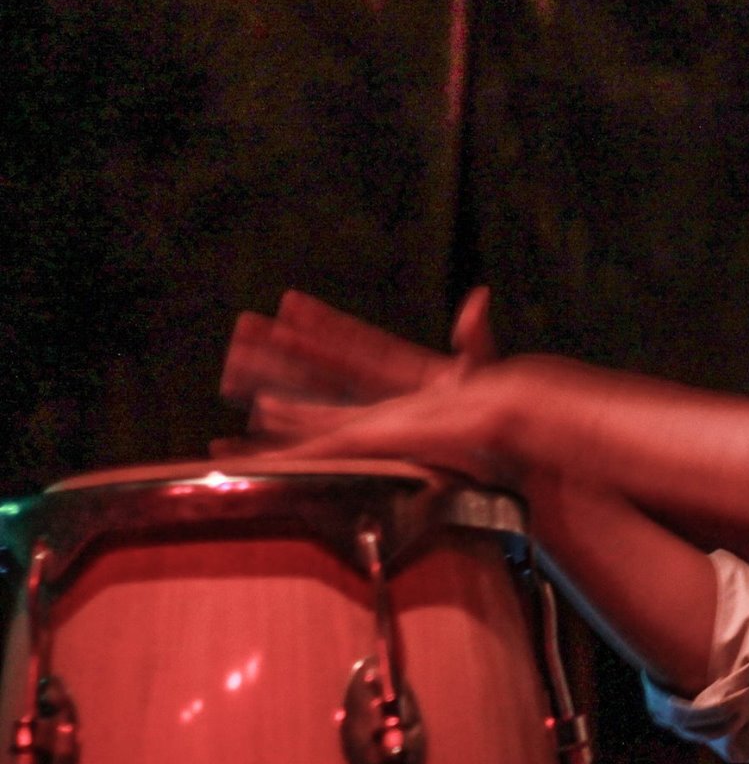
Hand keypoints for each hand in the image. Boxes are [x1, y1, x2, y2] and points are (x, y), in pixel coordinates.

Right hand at [219, 287, 512, 482]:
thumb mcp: (486, 379)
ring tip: (232, 371)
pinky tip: (251, 432)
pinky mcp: (363, 461)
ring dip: (275, 387)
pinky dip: (281, 444)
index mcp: (410, 377)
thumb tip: (478, 299)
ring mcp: (372, 431)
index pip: (361, 347)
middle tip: (243, 329)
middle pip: (326, 371)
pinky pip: (316, 450)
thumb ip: (476, 343)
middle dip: (285, 352)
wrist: (499, 465)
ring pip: (312, 406)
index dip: (327, 325)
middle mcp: (384, 402)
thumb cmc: (497, 425)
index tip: (292, 304)